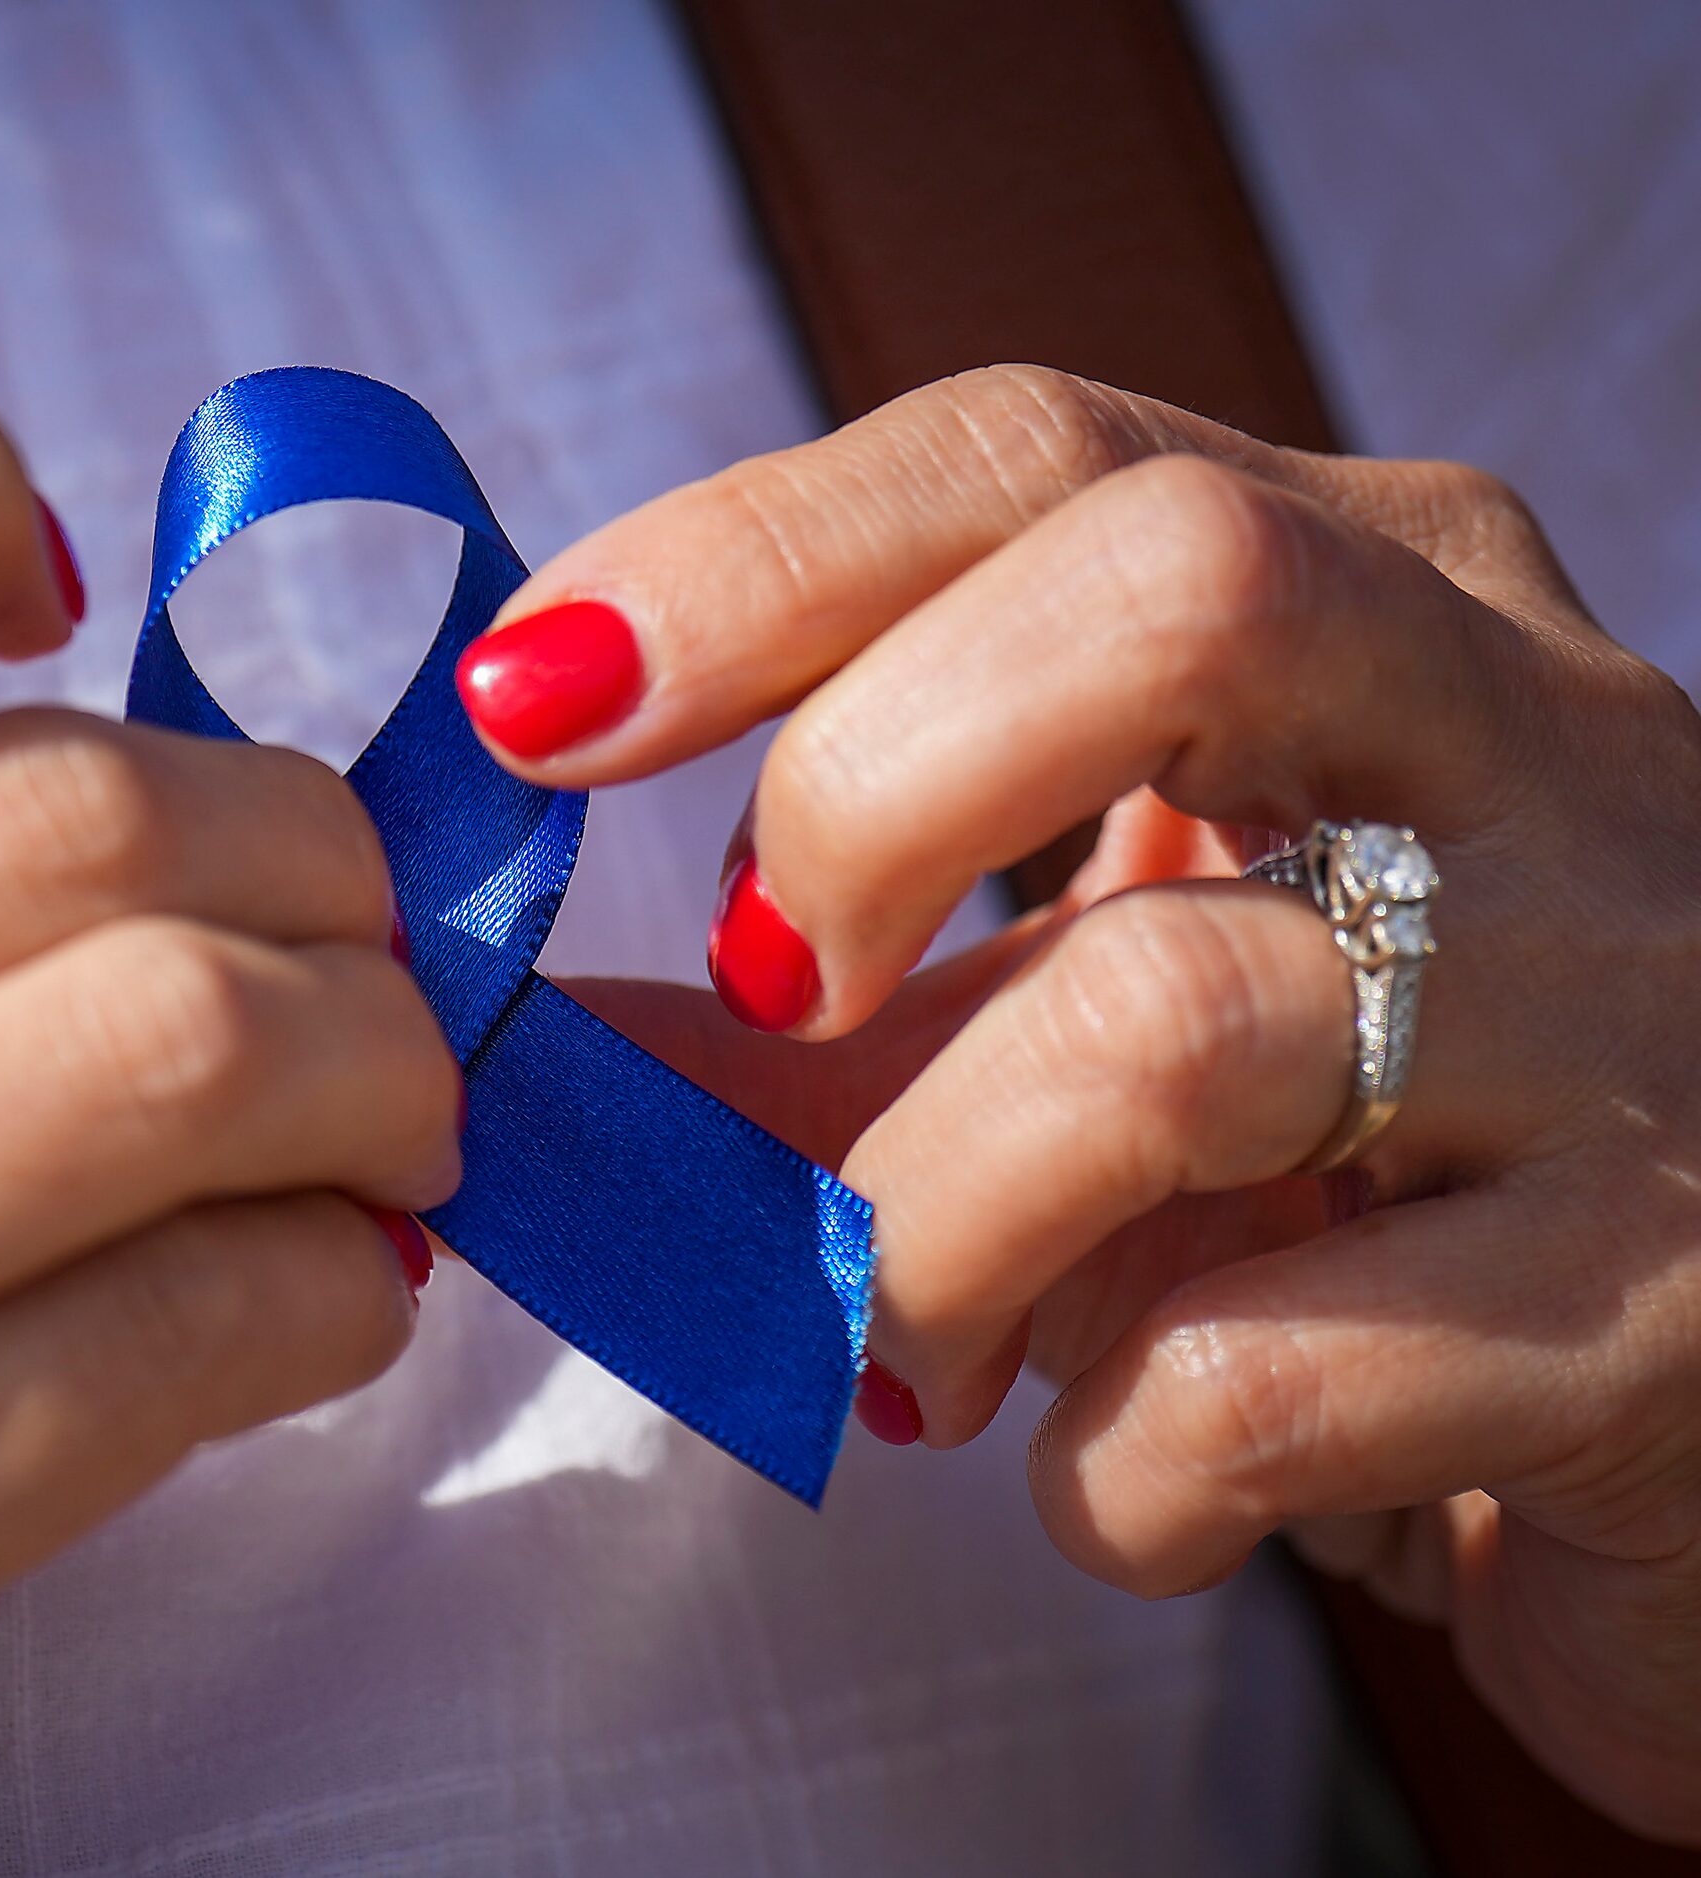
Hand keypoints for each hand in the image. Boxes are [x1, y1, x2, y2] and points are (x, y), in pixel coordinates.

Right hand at [0, 340, 459, 1875]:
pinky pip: (208, 1328)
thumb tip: (35, 757)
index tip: (35, 574)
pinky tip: (302, 1299)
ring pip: (191, 1039)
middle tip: (341, 915)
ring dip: (374, 1062)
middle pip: (66, 800)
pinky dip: (330, 1289)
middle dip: (305, 845)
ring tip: (377, 1105)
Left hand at [468, 366, 1700, 1839]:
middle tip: (774, 978)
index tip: (530, 704)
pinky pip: (1273, 1374)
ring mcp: (1631, 1019)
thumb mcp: (1121, 993)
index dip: (751, 557)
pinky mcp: (1669, 1309)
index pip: (1040, 457)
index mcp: (1382, 608)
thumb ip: (839, 987)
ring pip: (1185, 1017)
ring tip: (895, 1327)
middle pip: (1174, 596)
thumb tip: (512, 1024)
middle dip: (867, 786)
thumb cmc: (1369, 1168)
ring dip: (925, 1212)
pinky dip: (1099, 1458)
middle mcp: (1534, 752)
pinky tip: (1108, 1472)